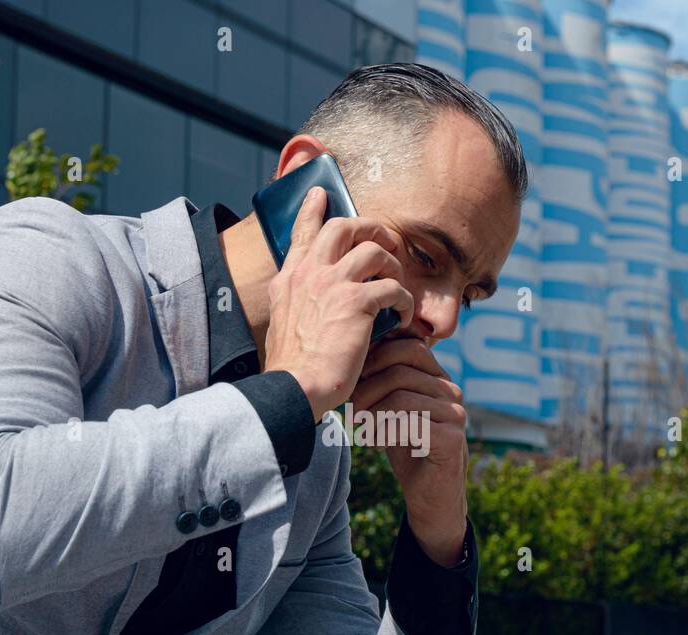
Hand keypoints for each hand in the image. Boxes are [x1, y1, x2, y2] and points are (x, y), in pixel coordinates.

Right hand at [263, 186, 414, 422]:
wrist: (294, 387)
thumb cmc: (292, 368)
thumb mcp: (282, 324)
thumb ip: (296, 304)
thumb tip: (311, 304)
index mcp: (289, 280)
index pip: (302, 233)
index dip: (313, 210)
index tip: (321, 193)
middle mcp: (309, 274)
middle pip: (344, 227)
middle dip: (371, 228)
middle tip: (386, 241)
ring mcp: (332, 284)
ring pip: (374, 250)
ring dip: (393, 265)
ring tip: (398, 284)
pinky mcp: (356, 302)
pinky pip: (392, 287)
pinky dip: (405, 301)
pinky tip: (405, 317)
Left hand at [352, 337, 467, 566]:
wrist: (431, 497)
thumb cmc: (406, 449)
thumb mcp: (390, 410)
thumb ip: (381, 383)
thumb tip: (348, 357)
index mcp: (437, 377)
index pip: (408, 345)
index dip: (375, 358)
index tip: (353, 381)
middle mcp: (450, 390)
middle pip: (401, 367)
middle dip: (367, 386)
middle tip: (351, 409)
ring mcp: (455, 413)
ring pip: (402, 394)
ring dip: (372, 411)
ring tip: (359, 426)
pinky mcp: (452, 438)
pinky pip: (410, 423)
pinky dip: (383, 431)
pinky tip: (373, 442)